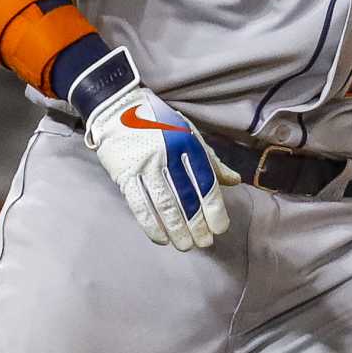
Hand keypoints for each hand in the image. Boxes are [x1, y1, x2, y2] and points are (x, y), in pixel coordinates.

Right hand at [73, 49, 237, 251]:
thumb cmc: (158, 122)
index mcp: (187, 142)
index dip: (213, 207)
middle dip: (197, 224)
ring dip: (176, 229)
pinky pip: (139, 204)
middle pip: (186, 196)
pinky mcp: (124, 174)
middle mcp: (167, 154)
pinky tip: (161, 238)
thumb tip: (234, 181)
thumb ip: (211, 159)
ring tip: (185, 246)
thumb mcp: (189, 133)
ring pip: (164, 204)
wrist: (117, 106)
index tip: (220, 227)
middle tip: (205, 243)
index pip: (205, 180)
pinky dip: (150, 224)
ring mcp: (144, 165)